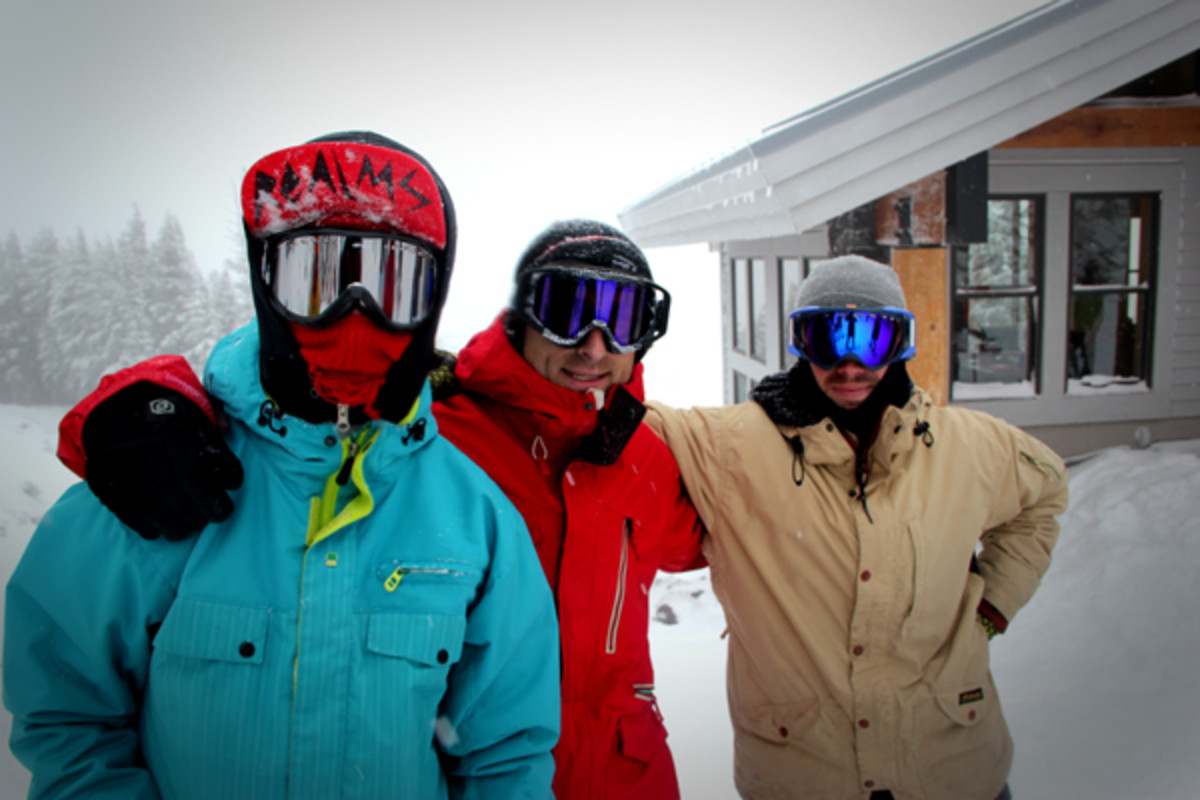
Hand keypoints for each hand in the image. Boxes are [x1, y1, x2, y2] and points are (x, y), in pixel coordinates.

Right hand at [81, 382, 242, 539]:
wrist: (115, 406)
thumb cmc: (166, 415)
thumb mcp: (195, 416)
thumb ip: (216, 444)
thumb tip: (231, 478)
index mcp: (170, 435)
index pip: (196, 479)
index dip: (214, 499)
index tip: (224, 507)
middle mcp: (145, 455)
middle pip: (179, 500)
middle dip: (199, 515)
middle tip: (209, 518)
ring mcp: (122, 472)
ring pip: (156, 513)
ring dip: (177, 527)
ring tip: (188, 526)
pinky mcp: (106, 485)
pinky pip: (130, 516)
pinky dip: (149, 527)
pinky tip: (160, 528)